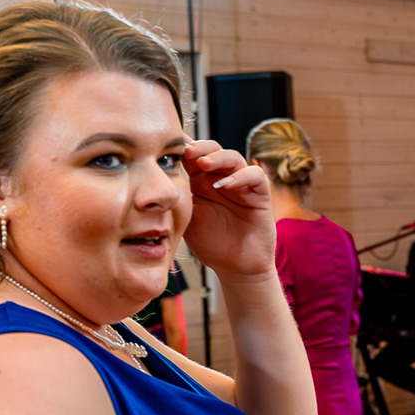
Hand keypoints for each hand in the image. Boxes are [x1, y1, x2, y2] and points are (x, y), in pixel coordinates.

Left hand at [180, 141, 274, 279]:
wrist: (235, 268)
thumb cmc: (210, 244)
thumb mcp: (186, 219)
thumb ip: (177, 199)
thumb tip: (153, 181)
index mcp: (201, 183)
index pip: (194, 156)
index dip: (184, 148)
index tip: (170, 146)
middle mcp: (222, 179)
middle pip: (214, 150)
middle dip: (200, 148)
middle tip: (188, 152)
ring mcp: (242, 186)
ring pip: (234, 158)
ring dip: (218, 157)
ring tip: (204, 164)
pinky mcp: (260, 195)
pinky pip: (256, 176)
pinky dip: (242, 175)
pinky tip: (226, 184)